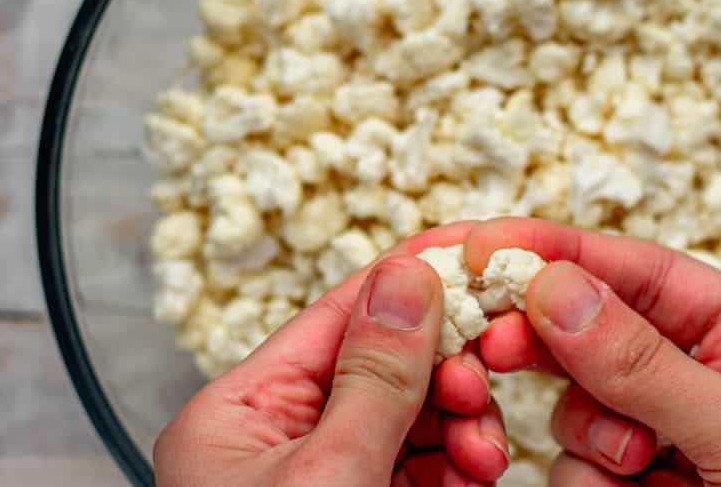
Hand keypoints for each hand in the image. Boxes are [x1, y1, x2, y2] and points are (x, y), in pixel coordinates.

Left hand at [154, 223, 508, 485]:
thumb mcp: (329, 474)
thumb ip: (373, 377)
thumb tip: (408, 275)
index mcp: (236, 414)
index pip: (337, 314)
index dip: (413, 282)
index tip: (479, 256)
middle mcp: (273, 437)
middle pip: (381, 363)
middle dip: (445, 373)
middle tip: (480, 383)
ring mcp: (317, 472)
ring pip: (409, 415)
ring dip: (460, 424)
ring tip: (484, 452)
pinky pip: (416, 462)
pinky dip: (454, 462)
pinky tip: (476, 471)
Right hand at [463, 218, 720, 486]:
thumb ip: (648, 364)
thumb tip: (556, 289)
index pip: (654, 275)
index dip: (570, 253)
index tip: (496, 242)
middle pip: (608, 331)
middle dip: (554, 337)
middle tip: (495, 340)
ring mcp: (684, 442)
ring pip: (586, 404)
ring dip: (590, 432)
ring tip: (634, 467)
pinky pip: (585, 466)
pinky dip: (591, 480)